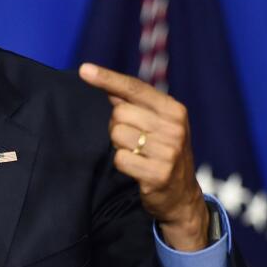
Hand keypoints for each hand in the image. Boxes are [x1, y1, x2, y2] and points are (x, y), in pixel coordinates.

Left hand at [78, 63, 208, 250]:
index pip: (134, 88)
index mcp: (173, 110)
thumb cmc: (165, 153)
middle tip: (134, 140)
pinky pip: (120, 159)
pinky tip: (137, 168)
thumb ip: (136, 105)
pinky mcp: (157, 173)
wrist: (182, 195)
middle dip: (117, 126)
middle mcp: (173, 127)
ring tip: (137, 153)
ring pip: (118, 136)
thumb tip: (109, 88)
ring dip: (120, 146)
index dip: (108, 78)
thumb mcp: (159, 124)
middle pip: (120, 114)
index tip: (84, 70)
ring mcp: (168, 151)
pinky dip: (122, 163)